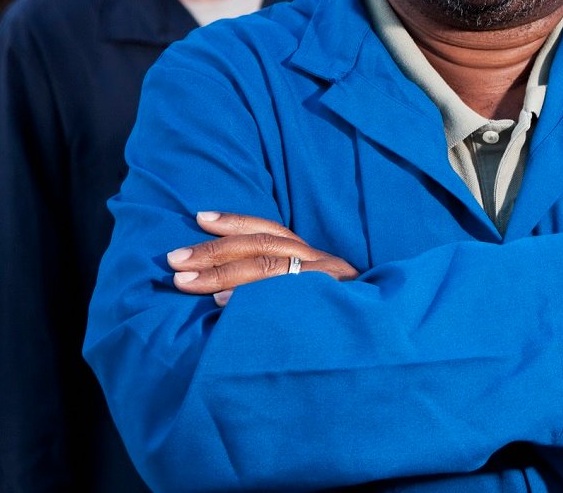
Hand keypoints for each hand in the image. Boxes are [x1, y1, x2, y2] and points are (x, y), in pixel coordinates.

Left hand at [167, 211, 358, 305]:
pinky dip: (250, 300)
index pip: (270, 231)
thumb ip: (281, 285)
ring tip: (187, 283)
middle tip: (174, 260)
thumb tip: (224, 287)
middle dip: (214, 252)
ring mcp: (327, 285)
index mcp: (314, 258)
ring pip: (271, 269)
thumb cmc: (339, 321)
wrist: (388, 344)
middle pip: (263, 248)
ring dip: (223, 275)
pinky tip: (223, 305)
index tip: (199, 217)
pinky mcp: (330, 308)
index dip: (235, 221)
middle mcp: (322, 264)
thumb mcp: (314, 295)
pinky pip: (285, 299)